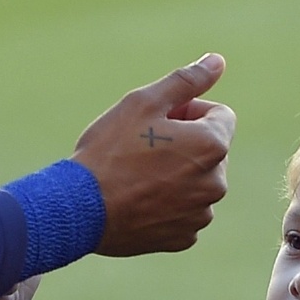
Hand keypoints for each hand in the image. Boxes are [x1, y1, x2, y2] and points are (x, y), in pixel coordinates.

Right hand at [73, 54, 234, 255]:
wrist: (79, 208)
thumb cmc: (109, 151)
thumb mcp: (144, 102)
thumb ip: (186, 80)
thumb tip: (218, 61)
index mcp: (213, 145)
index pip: (220, 114)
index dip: (188, 111)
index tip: (158, 120)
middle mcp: (216, 183)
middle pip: (209, 150)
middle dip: (185, 144)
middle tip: (142, 148)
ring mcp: (200, 214)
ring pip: (196, 182)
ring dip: (177, 174)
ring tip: (137, 175)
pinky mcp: (182, 238)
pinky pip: (183, 212)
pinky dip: (167, 205)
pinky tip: (138, 199)